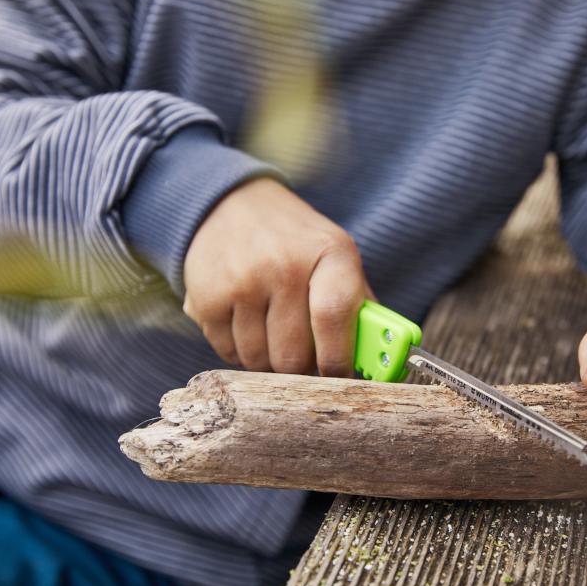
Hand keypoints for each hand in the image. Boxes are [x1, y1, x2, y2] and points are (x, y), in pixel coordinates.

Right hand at [183, 177, 371, 376]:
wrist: (232, 205)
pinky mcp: (207, 297)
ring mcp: (242, 282)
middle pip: (293, 355)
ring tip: (274, 337)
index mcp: (330, 253)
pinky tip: (247, 326)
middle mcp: (283, 265)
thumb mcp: (336, 256)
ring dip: (269, 363)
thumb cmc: (296, 243)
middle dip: (301, 370)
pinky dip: (240, 352)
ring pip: (259, 360)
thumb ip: (358, 306)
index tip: (340, 380)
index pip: (334, 317)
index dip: (338, 360)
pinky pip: (228, 354)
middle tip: (305, 363)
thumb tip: (379, 362)